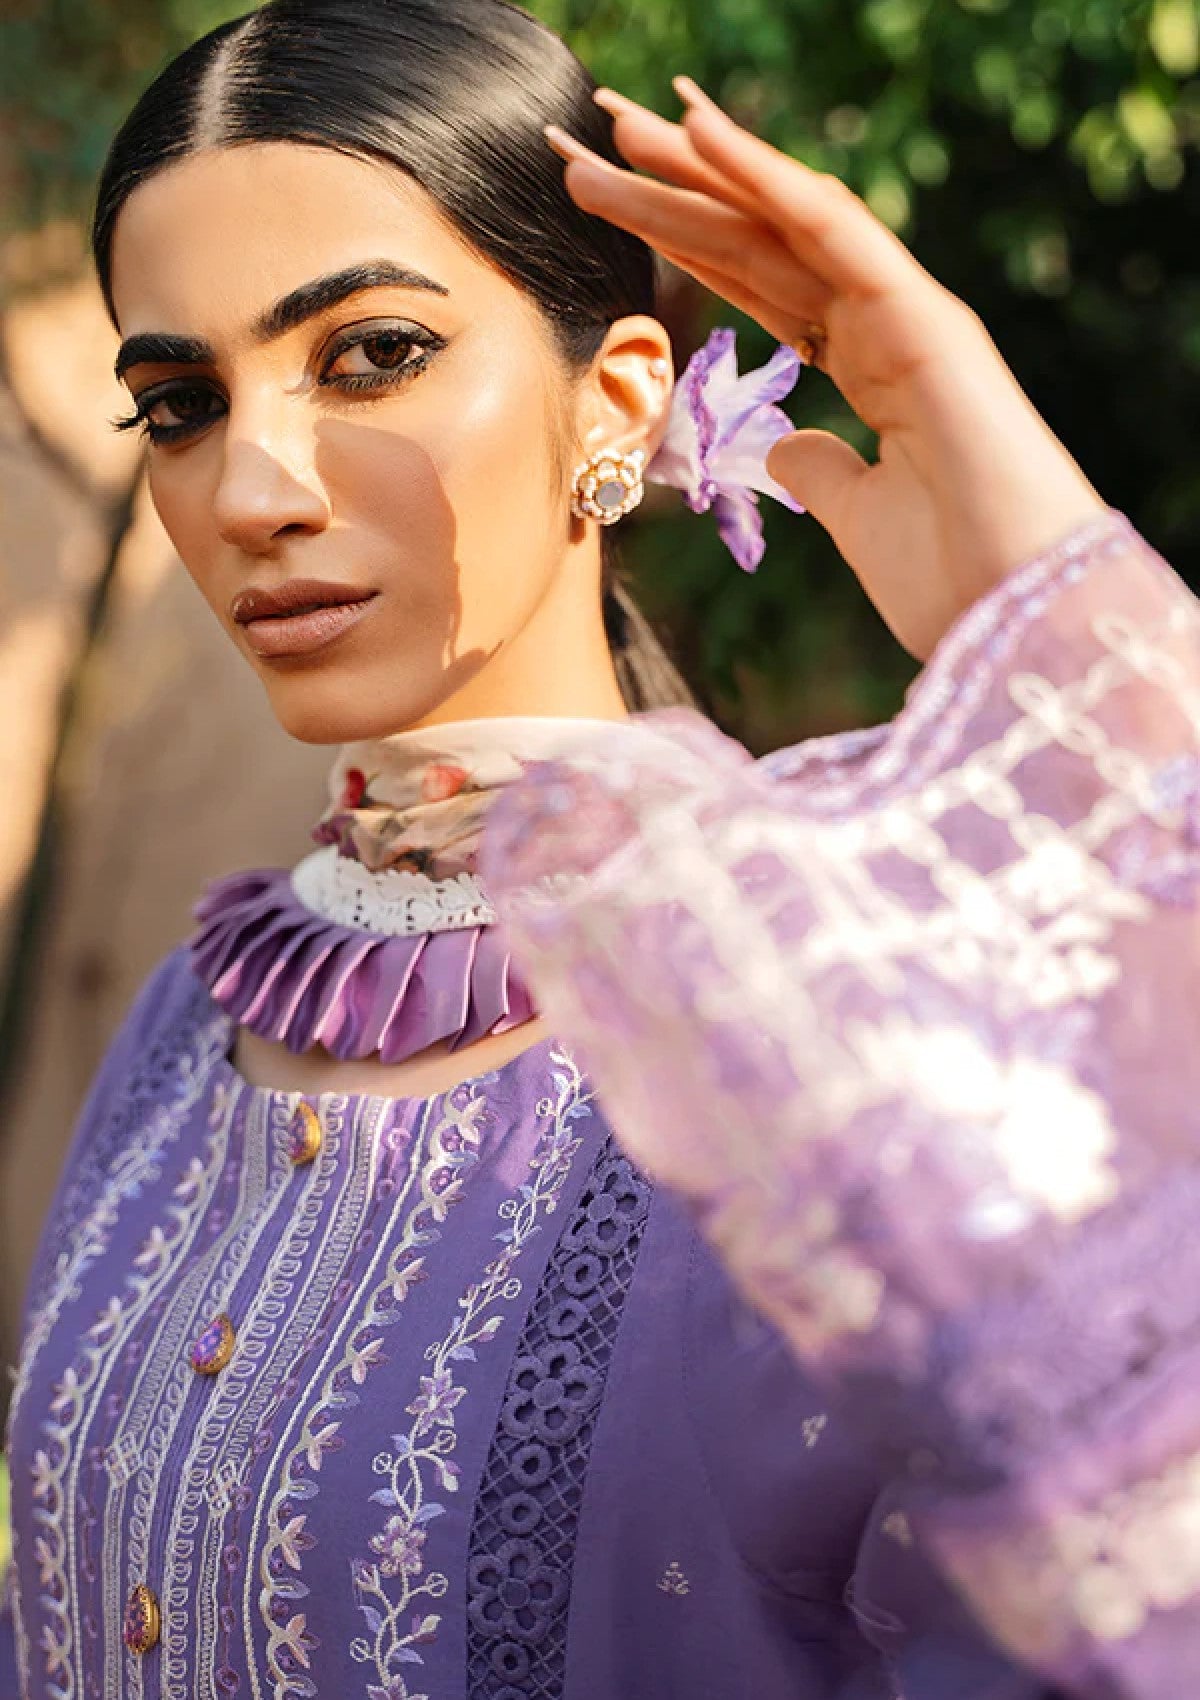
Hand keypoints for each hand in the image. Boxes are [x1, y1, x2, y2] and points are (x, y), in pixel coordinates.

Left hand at [545, 79, 1107, 659]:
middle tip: (592, 144)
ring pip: (787, 222)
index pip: (762, 286)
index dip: (686, 243)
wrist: (1013, 615)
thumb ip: (821, 471)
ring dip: (704, 169)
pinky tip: (702, 135)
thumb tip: (784, 446)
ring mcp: (908, 315)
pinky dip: (768, 179)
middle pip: (762, 242)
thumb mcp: (856, 520)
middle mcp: (886, 326)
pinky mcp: (924, 318)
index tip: (612, 208)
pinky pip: (834, 231)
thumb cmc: (950, 581)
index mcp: (871, 370)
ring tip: (623, 123)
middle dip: (676, 191)